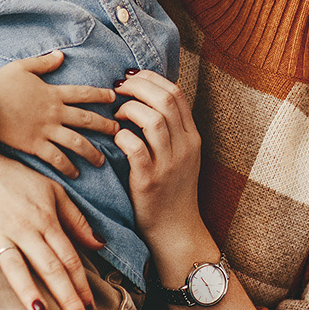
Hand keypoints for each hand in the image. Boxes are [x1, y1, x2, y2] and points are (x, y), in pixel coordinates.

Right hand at [0, 51, 119, 177]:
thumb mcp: (22, 67)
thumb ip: (44, 63)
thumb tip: (61, 55)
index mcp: (53, 93)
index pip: (83, 93)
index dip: (100, 95)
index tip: (113, 98)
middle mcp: (54, 113)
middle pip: (87, 120)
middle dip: (105, 126)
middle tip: (118, 131)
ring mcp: (45, 130)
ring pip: (76, 142)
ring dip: (91, 152)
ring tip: (102, 161)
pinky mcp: (34, 145)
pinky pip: (56, 158)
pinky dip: (67, 166)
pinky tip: (75, 174)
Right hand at [0, 152, 103, 309]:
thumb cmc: (14, 179)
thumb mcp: (52, 191)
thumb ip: (76, 219)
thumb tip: (99, 244)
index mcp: (46, 220)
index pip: (69, 257)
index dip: (82, 284)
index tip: (91, 308)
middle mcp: (23, 229)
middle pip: (49, 266)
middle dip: (67, 295)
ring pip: (15, 266)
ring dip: (26, 289)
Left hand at [112, 70, 203, 242]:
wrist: (176, 230)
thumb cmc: (172, 190)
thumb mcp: (181, 155)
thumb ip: (170, 129)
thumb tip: (146, 97)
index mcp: (192, 137)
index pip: (175, 93)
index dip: (150, 79)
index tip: (130, 79)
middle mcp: (185, 147)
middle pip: (165, 100)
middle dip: (137, 87)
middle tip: (117, 90)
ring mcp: (169, 164)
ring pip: (154, 120)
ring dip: (129, 109)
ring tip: (116, 115)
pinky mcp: (150, 182)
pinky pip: (136, 149)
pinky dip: (123, 137)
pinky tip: (116, 138)